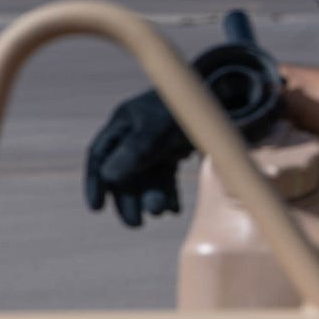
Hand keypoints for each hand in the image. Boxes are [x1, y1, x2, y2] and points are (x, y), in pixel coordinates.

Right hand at [83, 91, 194, 225]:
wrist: (221, 94)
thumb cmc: (184, 107)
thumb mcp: (157, 128)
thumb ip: (134, 150)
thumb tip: (107, 176)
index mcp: (123, 123)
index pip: (100, 156)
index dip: (97, 183)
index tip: (97, 208)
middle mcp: (135, 134)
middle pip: (124, 172)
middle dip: (129, 199)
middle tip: (135, 224)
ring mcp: (155, 143)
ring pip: (147, 177)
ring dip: (151, 197)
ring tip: (161, 213)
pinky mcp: (174, 150)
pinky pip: (166, 176)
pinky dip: (169, 192)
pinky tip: (174, 210)